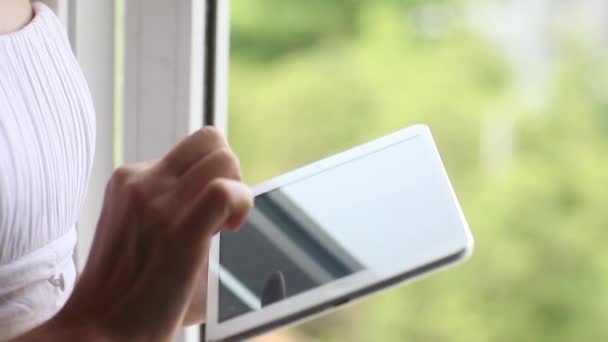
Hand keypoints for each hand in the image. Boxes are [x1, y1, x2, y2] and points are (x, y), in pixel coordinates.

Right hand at [18, 127, 252, 340]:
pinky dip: (242, 204)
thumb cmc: (133, 292)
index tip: (210, 210)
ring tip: (223, 227)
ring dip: (238, 190)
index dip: (213, 173)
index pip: (193, 148)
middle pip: (212, 142)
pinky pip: (225, 191)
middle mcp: (142, 182)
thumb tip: (233, 208)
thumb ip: (181, 208)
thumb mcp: (146, 232)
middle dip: (229, 173)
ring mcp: (158, 203)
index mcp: (132, 180)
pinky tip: (232, 229)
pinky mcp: (179, 230)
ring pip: (224, 159)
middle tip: (222, 215)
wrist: (102, 332)